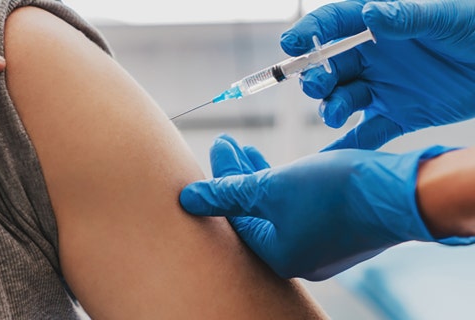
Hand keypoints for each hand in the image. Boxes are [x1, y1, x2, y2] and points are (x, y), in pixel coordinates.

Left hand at [180, 134, 461, 279]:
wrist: (402, 193)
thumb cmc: (334, 192)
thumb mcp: (271, 188)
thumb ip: (227, 194)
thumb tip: (186, 200)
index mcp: (277, 255)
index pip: (235, 217)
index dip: (220, 180)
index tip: (217, 147)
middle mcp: (298, 257)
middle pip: (254, 212)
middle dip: (237, 175)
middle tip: (226, 143)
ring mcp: (321, 245)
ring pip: (277, 208)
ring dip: (259, 176)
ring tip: (244, 148)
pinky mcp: (339, 229)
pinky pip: (300, 207)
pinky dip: (284, 185)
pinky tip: (278, 167)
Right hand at [280, 0, 474, 149]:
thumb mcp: (446, 17)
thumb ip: (407, 16)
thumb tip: (370, 13)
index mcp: (378, 26)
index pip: (335, 24)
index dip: (309, 33)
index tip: (291, 44)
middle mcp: (373, 58)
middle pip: (329, 68)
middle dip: (316, 78)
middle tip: (318, 86)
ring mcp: (382, 89)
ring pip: (341, 101)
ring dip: (331, 108)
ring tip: (336, 115)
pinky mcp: (396, 116)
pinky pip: (366, 134)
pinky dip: (348, 148)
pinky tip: (330, 161)